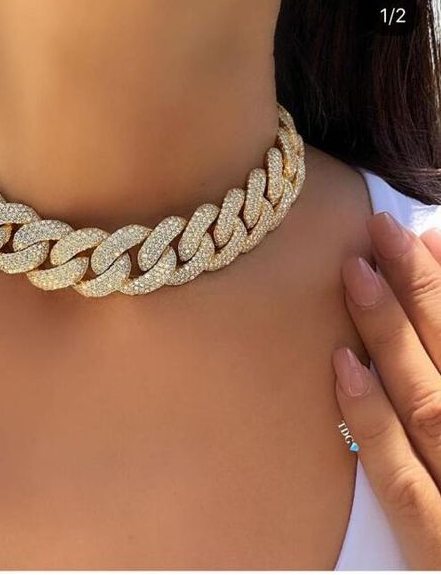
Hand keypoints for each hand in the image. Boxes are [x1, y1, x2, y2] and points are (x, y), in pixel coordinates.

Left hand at [332, 211, 440, 569]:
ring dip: (391, 332)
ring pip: (425, 401)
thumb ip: (439, 370)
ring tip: (357, 271)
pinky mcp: (433, 547)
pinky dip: (371, 418)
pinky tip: (342, 364)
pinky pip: (398, 477)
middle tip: (383, 230)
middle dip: (420, 288)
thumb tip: (430, 325)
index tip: (427, 237)